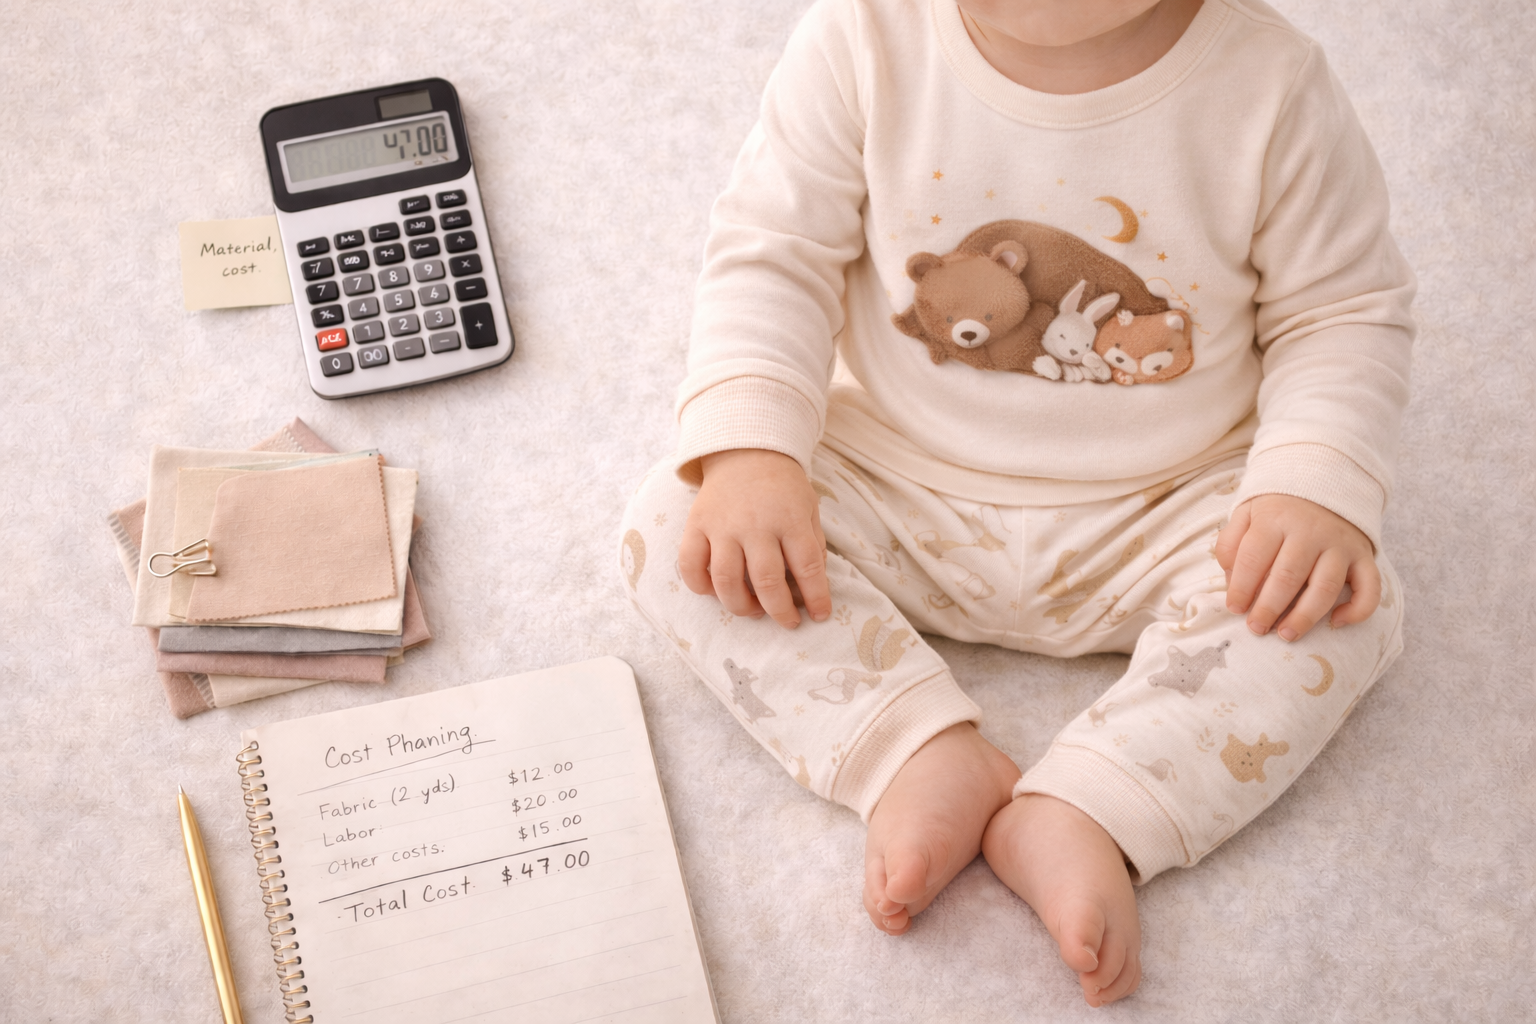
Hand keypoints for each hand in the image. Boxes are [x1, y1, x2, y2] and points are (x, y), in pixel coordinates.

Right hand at [678, 449, 831, 628]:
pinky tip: (716, 592)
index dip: (815, 597)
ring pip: (726, 581)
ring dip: (741, 606)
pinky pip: (690, 566)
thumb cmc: (782, 487)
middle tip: (788, 621)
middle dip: (780, 611)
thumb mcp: (809, 508)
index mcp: (790, 518)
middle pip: (766, 581)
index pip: (807, 567)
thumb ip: (813, 545)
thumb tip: (811, 587)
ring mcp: (722, 526)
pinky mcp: (696, 525)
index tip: (819, 615)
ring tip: (755, 610)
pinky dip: (701, 587)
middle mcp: (755, 524)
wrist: (745, 452)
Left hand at [1215, 494, 1378, 640]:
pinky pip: (1369, 587)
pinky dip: (1357, 610)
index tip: (1234, 609)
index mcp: (1275, 520)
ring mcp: (1340, 545)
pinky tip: (1337, 623)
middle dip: (1269, 608)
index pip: (1254, 558)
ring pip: (1325, 587)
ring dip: (1305, 617)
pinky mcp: (1364, 556)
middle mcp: (1310, 532)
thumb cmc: (1279, 508)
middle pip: (1288, 577)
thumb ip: (1231, 543)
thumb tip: (1231, 580)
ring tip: (1286, 634)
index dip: (1241, 588)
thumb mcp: (1246, 513)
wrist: (1326, 480)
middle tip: (1256, 628)